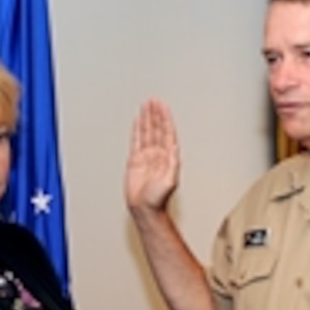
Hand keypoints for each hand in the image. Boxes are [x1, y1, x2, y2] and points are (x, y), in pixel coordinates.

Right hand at [126, 99, 180, 215]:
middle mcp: (158, 154)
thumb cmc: (157, 199)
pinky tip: (137, 121)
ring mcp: (147, 156)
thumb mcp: (169, 181)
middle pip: (157, 128)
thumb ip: (172, 165)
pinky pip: (136, 140)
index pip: (166, 132)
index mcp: (168, 156)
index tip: (162, 106)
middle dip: (155, 114)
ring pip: (147, 132)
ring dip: (147, 118)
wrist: (144, 208)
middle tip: (153, 100)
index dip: (164, 118)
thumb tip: (174, 149)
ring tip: (146, 105)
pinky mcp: (135, 161)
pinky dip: (137, 130)